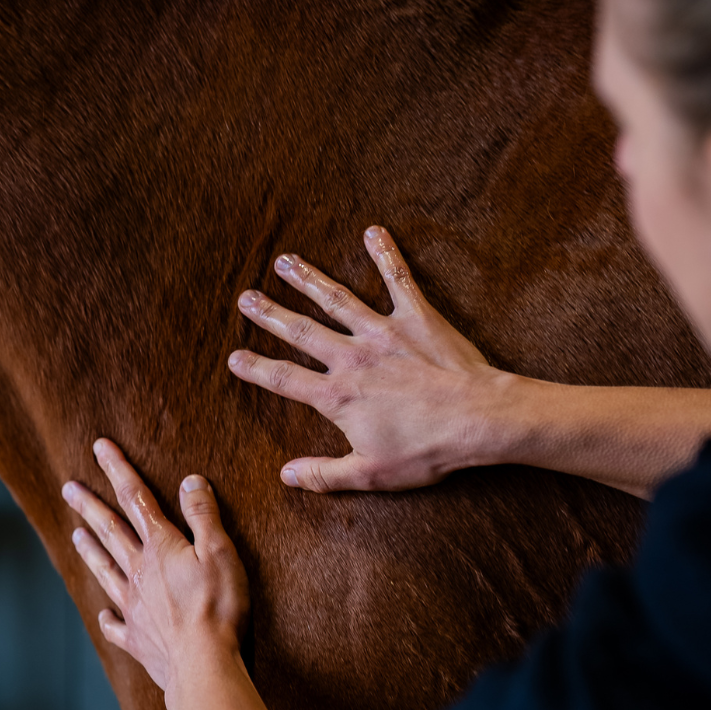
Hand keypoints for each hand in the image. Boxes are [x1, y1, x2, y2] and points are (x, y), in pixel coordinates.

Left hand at [61, 439, 249, 692]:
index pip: (136, 499)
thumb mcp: (220, 552)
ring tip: (75, 535)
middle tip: (68, 488)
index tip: (99, 448)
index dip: (118, 470)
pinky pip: (115, 624)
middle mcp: (139, 573)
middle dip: (90, 506)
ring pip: (105, 570)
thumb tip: (190, 481)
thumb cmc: (218, 609)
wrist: (203, 666)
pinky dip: (108, 617)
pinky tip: (103, 613)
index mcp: (161, 548)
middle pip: (110, 531)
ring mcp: (133, 607)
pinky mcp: (136, 639)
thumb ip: (204, 515)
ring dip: (90, 550)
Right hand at [228, 225, 518, 492]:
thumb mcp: (370, 473)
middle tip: (245, 298)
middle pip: (301, 331)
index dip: (255, 368)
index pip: (284, 379)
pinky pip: (397, 279)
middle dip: (270, 314)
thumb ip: (324, 474)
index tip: (233, 358)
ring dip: (308, 279)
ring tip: (284, 261)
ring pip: (336, 299)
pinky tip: (373, 231)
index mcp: (338, 396)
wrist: (477, 420)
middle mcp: (352, 358)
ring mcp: (383, 333)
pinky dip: (385, 254)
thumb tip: (287, 476)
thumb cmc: (426, 451)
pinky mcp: (416, 317)